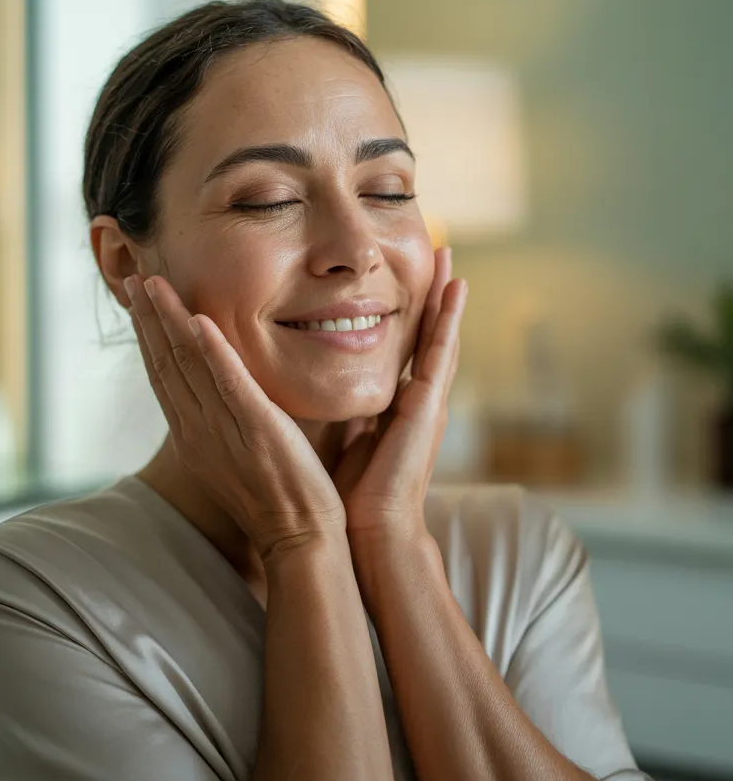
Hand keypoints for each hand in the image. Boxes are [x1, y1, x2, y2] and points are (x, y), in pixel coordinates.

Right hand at [124, 274, 346, 561]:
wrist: (299, 541)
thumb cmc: (281, 500)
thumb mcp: (243, 455)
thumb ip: (235, 420)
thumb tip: (240, 390)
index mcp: (194, 436)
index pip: (163, 377)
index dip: (148, 336)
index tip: (139, 300)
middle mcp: (198, 431)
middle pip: (163, 364)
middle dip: (147, 318)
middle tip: (133, 276)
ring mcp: (223, 431)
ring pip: (185, 367)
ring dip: (167, 321)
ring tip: (152, 283)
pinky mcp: (256, 430)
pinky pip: (227, 385)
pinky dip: (211, 352)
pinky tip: (198, 322)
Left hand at [332, 246, 466, 541]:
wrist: (371, 531)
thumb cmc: (355, 497)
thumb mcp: (348, 441)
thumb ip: (347, 415)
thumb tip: (326, 395)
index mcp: (398, 406)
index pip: (404, 349)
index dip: (407, 313)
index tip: (403, 278)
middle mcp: (419, 399)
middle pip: (427, 334)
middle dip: (432, 294)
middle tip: (436, 249)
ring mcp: (429, 400)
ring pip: (440, 335)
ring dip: (446, 295)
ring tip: (449, 255)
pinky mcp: (429, 404)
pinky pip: (440, 350)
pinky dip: (450, 318)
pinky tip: (456, 287)